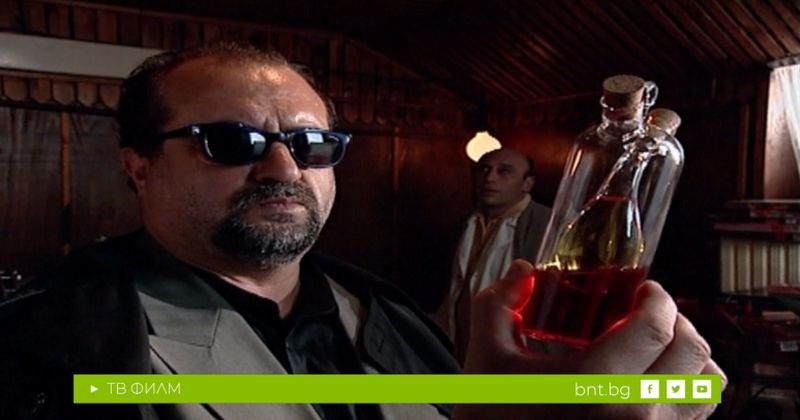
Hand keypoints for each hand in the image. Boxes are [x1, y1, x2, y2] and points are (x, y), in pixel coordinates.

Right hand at [453, 259, 725, 419]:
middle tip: (650, 311)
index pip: (654, 327)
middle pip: (692, 351)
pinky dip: (686, 389)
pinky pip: (696, 415)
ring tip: (659, 346)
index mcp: (592, 386)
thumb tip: (521, 272)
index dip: (657, 298)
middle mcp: (634, 417)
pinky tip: (652, 381)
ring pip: (706, 386)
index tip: (645, 289)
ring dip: (689, 355)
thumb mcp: (486, 362)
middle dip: (677, 319)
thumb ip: (498, 306)